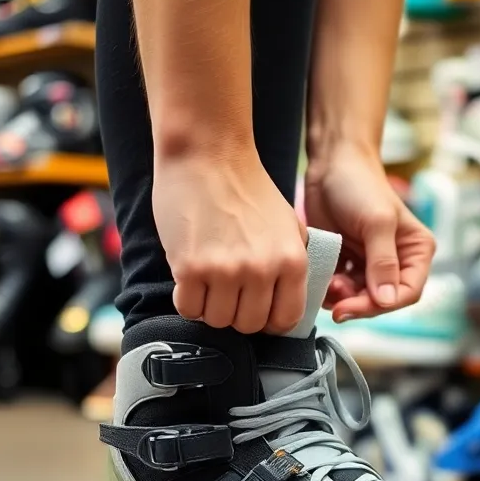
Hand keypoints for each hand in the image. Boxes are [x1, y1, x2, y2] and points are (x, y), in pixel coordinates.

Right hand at [154, 149, 308, 333]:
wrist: (208, 155)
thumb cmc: (247, 188)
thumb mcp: (288, 224)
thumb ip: (292, 263)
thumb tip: (287, 301)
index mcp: (292, 261)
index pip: (285, 320)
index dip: (268, 320)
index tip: (256, 308)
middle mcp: (262, 270)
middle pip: (249, 325)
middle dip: (237, 314)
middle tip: (227, 291)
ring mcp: (226, 271)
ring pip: (218, 321)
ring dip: (210, 307)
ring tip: (208, 280)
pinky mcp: (190, 268)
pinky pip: (189, 309)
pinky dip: (187, 300)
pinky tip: (189, 278)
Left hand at [303, 143, 434, 321]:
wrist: (330, 164)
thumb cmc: (360, 185)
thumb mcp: (376, 222)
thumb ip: (383, 262)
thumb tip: (387, 301)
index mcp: (416, 251)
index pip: (409, 292)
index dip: (383, 305)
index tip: (354, 305)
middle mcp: (398, 260)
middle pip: (383, 300)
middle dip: (359, 303)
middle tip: (335, 303)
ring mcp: (371, 263)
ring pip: (361, 298)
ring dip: (342, 298)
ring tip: (327, 283)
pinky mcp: (348, 262)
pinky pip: (342, 288)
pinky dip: (330, 289)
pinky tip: (321, 277)